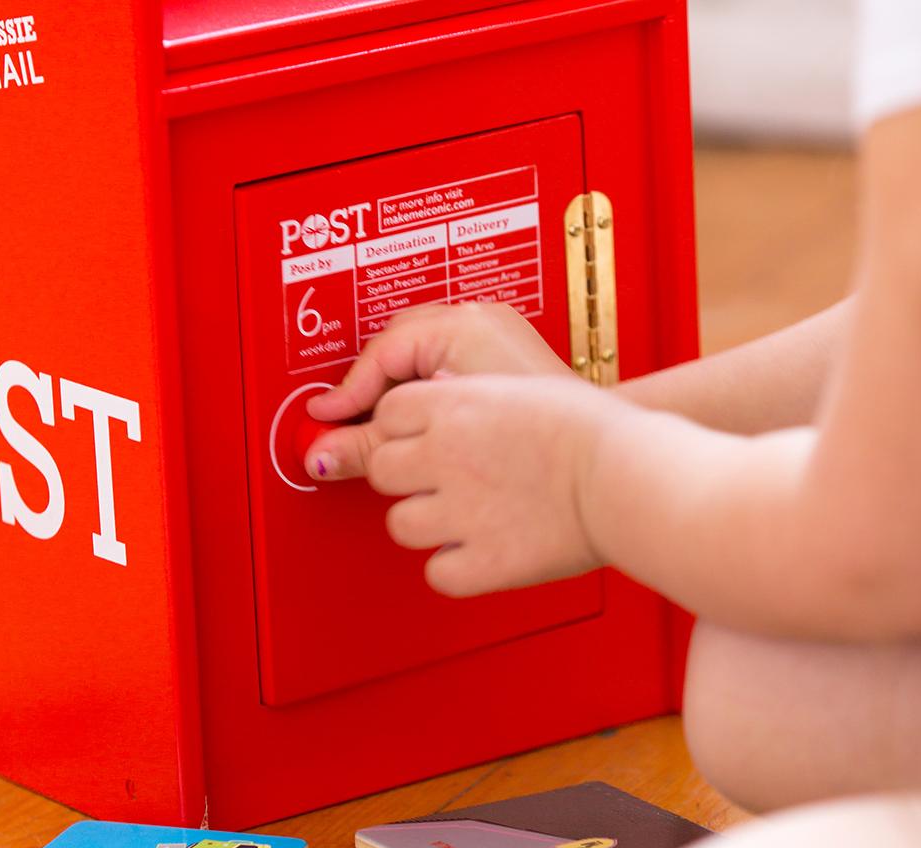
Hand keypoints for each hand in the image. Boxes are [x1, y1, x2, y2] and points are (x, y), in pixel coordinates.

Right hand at [305, 303, 570, 479]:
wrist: (595, 454)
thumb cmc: (536, 439)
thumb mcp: (440, 436)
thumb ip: (377, 442)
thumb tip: (325, 455)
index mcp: (461, 326)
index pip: (381, 352)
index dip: (349, 390)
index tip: (327, 417)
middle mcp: (477, 320)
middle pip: (396, 348)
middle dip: (372, 388)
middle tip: (352, 426)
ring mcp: (492, 333)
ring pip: (418, 356)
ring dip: (398, 390)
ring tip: (389, 429)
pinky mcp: (501, 353)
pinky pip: (444, 362)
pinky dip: (426, 390)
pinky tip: (424, 423)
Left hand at [364, 374, 605, 596]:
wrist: (630, 474)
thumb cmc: (593, 428)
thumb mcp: (519, 388)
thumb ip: (468, 396)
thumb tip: (439, 393)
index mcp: (454, 405)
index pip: (388, 411)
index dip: (403, 428)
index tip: (420, 438)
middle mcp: (446, 455)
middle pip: (382, 467)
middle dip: (404, 475)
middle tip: (438, 480)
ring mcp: (460, 511)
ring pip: (399, 523)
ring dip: (425, 523)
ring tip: (461, 518)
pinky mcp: (483, 561)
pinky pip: (438, 573)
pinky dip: (454, 568)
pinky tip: (477, 553)